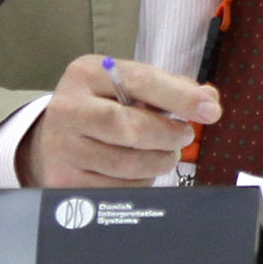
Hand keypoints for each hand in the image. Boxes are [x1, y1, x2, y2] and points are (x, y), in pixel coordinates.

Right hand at [19, 54, 217, 187]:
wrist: (52, 140)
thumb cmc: (102, 107)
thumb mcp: (127, 86)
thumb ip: (170, 88)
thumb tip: (209, 101)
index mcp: (86, 74)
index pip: (141, 82)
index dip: (181, 98)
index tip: (210, 111)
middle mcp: (68, 109)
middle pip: (132, 129)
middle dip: (169, 135)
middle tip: (183, 136)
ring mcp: (62, 148)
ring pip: (128, 164)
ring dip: (159, 161)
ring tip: (163, 153)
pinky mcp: (63, 181)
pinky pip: (118, 189)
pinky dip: (140, 181)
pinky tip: (139, 171)